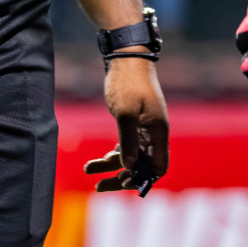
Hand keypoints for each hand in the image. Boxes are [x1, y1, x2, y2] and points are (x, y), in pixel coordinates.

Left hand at [84, 56, 168, 194]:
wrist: (126, 59)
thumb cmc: (129, 83)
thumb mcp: (126, 113)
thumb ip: (128, 141)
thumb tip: (129, 168)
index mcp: (158, 131)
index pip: (159, 166)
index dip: (143, 178)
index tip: (123, 181)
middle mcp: (153, 134)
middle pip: (143, 167)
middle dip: (122, 179)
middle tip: (100, 187)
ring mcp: (143, 130)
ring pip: (131, 159)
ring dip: (111, 168)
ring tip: (88, 169)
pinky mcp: (132, 125)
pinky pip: (124, 148)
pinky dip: (110, 157)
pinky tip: (94, 162)